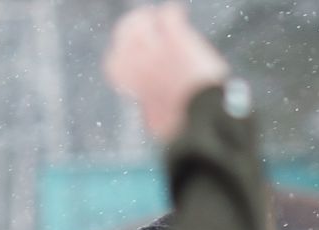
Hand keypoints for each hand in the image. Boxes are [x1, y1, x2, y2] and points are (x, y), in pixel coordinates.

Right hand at [103, 5, 230, 144]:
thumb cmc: (183, 127)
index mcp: (134, 85)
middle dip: (130, 29)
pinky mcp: (177, 39)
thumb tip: (151, 118)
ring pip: (141, 21)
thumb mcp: (158, 123)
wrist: (203, 118)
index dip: (122, 56)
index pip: (114, 63)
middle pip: (124, 35)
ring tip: (158, 18)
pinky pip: (168, 15)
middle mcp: (140, 63)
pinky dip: (172, 13)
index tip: (133, 55)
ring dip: (148, 18)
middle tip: (143, 24)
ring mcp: (157, 49)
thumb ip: (150, 111)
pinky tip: (177, 14)